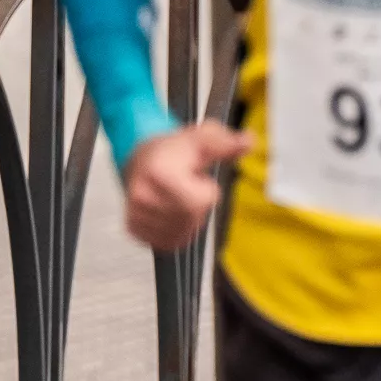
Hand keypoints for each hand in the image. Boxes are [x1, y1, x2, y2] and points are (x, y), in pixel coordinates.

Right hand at [123, 123, 247, 253]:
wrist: (141, 157)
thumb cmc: (175, 149)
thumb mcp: (203, 138)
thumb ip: (226, 143)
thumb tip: (248, 142)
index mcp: (159, 172)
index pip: (197, 203)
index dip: (207, 192)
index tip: (199, 179)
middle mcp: (142, 195)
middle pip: (190, 219)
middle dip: (199, 206)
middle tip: (189, 189)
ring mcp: (135, 213)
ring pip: (179, 234)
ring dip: (188, 220)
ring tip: (178, 198)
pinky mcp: (132, 227)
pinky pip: (166, 242)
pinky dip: (175, 231)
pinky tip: (170, 211)